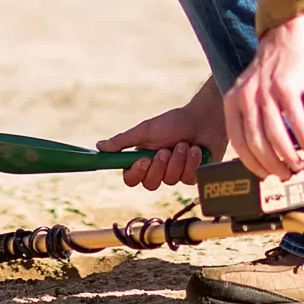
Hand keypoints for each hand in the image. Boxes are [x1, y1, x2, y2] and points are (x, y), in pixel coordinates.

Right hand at [98, 80, 227, 190]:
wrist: (204, 119)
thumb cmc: (174, 122)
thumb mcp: (146, 130)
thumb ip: (124, 141)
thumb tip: (99, 146)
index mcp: (143, 158)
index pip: (131, 177)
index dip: (136, 172)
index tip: (143, 159)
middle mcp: (158, 169)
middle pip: (149, 184)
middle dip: (160, 166)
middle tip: (167, 149)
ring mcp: (175, 174)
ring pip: (170, 180)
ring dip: (177, 159)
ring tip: (184, 143)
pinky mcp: (192, 176)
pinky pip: (186, 178)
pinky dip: (191, 162)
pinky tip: (196, 150)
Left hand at [225, 9, 303, 177]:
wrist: (285, 38)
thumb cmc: (271, 74)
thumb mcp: (250, 94)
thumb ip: (251, 119)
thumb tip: (261, 156)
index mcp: (233, 102)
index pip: (238, 142)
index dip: (251, 164)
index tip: (264, 176)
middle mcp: (245, 97)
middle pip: (256, 142)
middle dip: (271, 164)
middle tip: (284, 175)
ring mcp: (265, 91)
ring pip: (275, 134)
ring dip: (288, 155)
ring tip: (298, 166)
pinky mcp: (285, 86)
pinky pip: (295, 120)